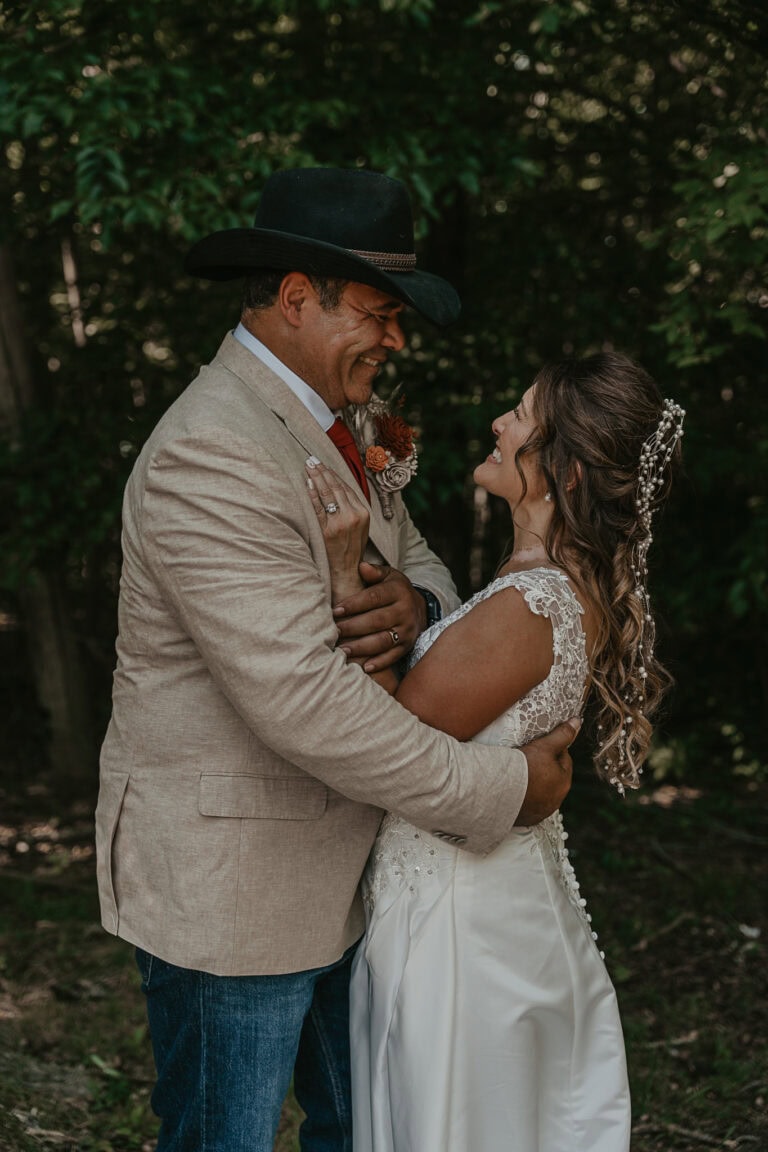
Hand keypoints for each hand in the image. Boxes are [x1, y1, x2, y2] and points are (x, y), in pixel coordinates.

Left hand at [306, 459, 369, 599]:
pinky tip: (306, 485)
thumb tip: (337, 488)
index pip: (346, 488)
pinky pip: (318, 509)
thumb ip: (351, 508)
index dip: (334, 474)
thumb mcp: (358, 526)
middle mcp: (354, 516)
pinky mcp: (328, 531)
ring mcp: (340, 523)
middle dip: (323, 472)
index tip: (324, 464)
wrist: (348, 572)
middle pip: (336, 488)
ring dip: (316, 478)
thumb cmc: (351, 549)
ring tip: (307, 467)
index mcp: (363, 513)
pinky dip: (312, 495)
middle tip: (312, 460)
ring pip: (327, 495)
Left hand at [333, 561, 427, 671]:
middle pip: (377, 621)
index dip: (354, 604)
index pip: (374, 597)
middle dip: (354, 627)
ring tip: (342, 650)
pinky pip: (393, 656)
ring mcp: (407, 631)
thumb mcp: (389, 576)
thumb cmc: (394, 590)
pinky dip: (380, 663)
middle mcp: (405, 612)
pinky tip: (364, 668)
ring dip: (362, 647)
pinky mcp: (407, 646)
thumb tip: (362, 566)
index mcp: (398, 591)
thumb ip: (374, 572)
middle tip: (334, 632)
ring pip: (383, 640)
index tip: (335, 611)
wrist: (419, 608)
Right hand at [515, 718, 579, 825]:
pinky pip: (531, 805)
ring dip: (537, 783)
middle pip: (554, 777)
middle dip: (545, 768)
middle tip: (528, 758)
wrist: (498, 793)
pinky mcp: (529, 819)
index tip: (539, 745)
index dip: (552, 749)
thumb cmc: (524, 767)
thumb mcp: (544, 746)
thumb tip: (577, 721)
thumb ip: (562, 734)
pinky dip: (526, 797)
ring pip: (543, 792)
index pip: (564, 759)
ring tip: (521, 773)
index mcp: (564, 781)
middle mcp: (557, 799)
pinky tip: (517, 790)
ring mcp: (543, 811)